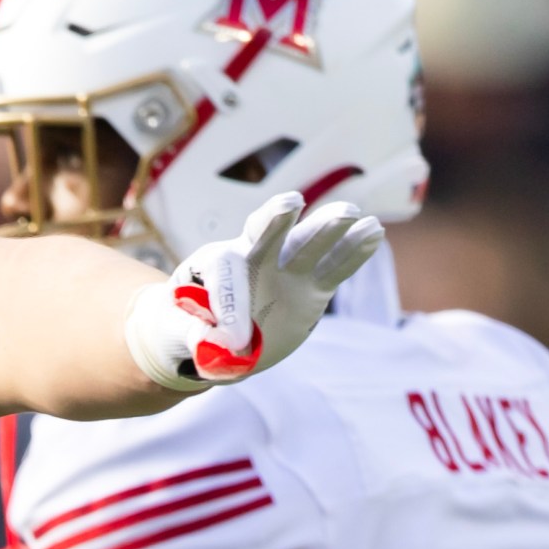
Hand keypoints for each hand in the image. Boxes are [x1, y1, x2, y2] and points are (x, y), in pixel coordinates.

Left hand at [124, 193, 382, 392]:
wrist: (211, 337)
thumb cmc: (183, 329)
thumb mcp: (174, 334)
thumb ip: (189, 335)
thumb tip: (215, 342)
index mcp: (210, 264)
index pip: (223, 270)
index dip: (228, 303)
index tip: (233, 343)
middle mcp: (250, 256)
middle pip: (264, 234)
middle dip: (276, 221)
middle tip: (290, 204)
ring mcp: (283, 269)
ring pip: (304, 244)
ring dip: (326, 228)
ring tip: (350, 213)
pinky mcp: (309, 287)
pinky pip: (333, 268)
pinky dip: (352, 252)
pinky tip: (374, 232)